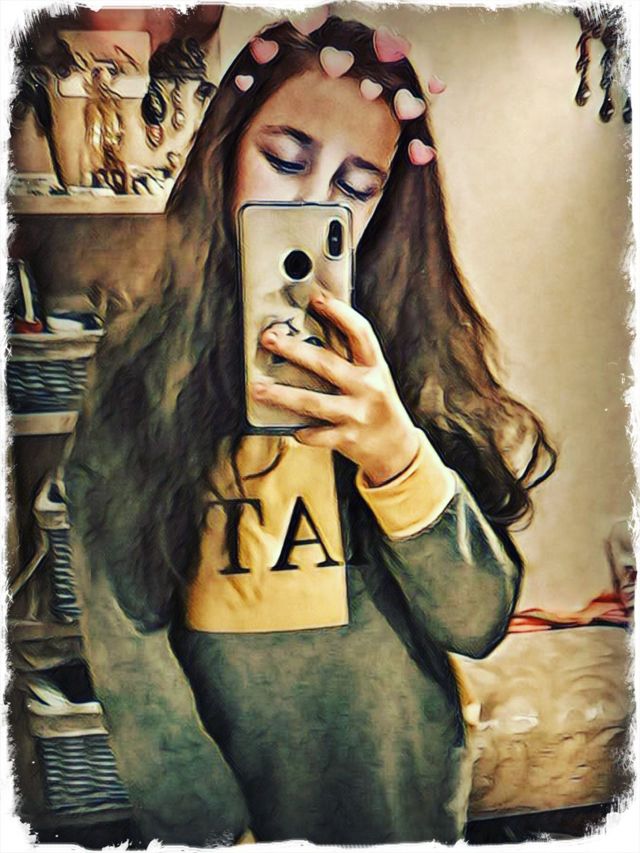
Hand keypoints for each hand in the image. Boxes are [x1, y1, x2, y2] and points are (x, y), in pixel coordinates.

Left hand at [251, 289, 420, 485]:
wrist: (397, 448)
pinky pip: (316, 435)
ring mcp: (357, 414)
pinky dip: (302, 432)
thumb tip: (313, 334)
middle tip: (269, 338)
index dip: (340, 313)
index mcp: (375, 367)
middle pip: (326, 364)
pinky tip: (291, 429)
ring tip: (257, 389)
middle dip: (294, 350)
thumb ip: (351, 360)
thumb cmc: (378, 405)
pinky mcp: (347, 439)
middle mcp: (368, 388)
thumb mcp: (374, 377)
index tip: (317, 298)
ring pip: (313, 402)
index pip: (360, 333)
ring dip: (282, 395)